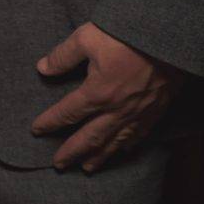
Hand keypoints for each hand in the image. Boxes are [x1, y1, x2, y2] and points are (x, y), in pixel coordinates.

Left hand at [32, 21, 182, 170]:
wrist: (167, 38)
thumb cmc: (124, 36)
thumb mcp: (86, 38)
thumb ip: (62, 56)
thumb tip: (42, 68)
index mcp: (96, 93)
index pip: (67, 113)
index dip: (50, 123)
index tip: (36, 130)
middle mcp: (115, 110)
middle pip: (89, 137)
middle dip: (72, 152)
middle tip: (59, 165)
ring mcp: (137, 113)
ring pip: (114, 142)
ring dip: (99, 156)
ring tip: (87, 168)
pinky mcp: (155, 110)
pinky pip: (139, 135)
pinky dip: (127, 146)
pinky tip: (123, 151)